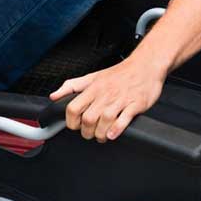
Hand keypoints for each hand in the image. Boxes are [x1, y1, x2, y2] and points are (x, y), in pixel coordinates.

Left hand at [49, 57, 164, 141]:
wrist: (145, 65)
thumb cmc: (120, 73)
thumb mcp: (92, 76)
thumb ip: (72, 86)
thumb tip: (54, 96)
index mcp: (94, 88)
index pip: (74, 107)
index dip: (71, 121)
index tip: (75, 126)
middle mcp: (105, 94)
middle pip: (88, 118)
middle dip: (86, 132)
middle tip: (89, 134)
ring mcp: (121, 99)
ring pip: (105, 120)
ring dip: (100, 133)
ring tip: (102, 136)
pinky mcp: (136, 103)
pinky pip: (124, 118)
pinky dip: (116, 129)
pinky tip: (113, 134)